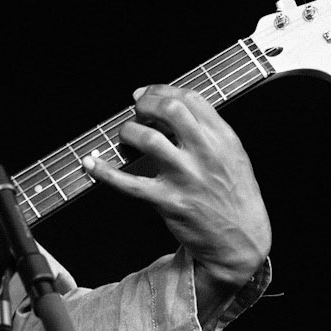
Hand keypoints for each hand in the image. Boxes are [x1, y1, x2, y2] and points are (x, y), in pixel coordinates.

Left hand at [84, 86, 269, 288]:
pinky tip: (91, 163)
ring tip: (125, 135)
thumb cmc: (234, 197)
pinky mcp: (168, 202)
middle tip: (136, 111)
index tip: (147, 94)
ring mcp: (185, 177)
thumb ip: (208, 130)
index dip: (161, 90)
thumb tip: (170, 107)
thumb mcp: (233, 155)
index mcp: (223, 138)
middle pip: (170, 109)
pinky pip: (128, 183)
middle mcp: (205, 153)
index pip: (189, 98)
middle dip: (145, 103)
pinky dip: (104, 172)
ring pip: (148, 139)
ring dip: (128, 131)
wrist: (240, 241)